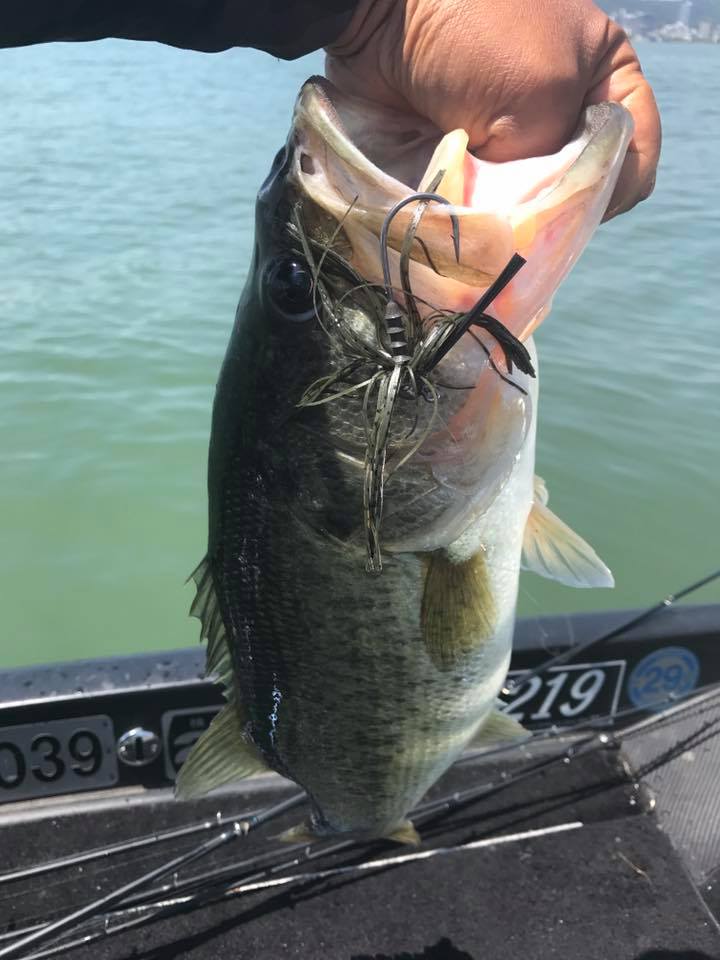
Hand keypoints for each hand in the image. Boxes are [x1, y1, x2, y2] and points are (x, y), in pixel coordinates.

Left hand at [326, 0, 660, 219]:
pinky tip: (469, 208)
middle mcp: (563, 106)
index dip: (620, 185)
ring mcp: (515, 133)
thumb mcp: (545, 92)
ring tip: (495, 208)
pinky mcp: (472, 156)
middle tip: (533, 214)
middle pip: (583, 183)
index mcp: (603, 73)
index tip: (585, 205)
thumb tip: (543, 214)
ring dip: (518, 214)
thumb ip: (562, 159)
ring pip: (534, 200)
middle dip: (561, 205)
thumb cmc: (475, 37)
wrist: (383, 22)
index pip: (636, 147)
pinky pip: (491, 202)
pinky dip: (484, 213)